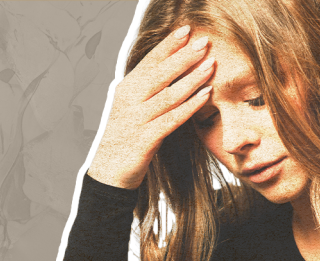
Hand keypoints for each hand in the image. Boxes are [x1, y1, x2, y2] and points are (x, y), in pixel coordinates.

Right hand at [88, 25, 215, 188]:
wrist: (109, 172)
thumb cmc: (125, 138)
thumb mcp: (131, 108)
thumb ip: (146, 89)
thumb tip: (170, 67)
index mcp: (125, 90)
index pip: (149, 62)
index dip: (168, 45)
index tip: (186, 30)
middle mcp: (129, 101)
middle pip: (160, 74)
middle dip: (184, 57)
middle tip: (204, 42)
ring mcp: (136, 120)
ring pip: (169, 95)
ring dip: (192, 79)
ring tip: (211, 65)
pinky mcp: (145, 139)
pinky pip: (172, 119)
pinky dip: (190, 106)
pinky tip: (205, 96)